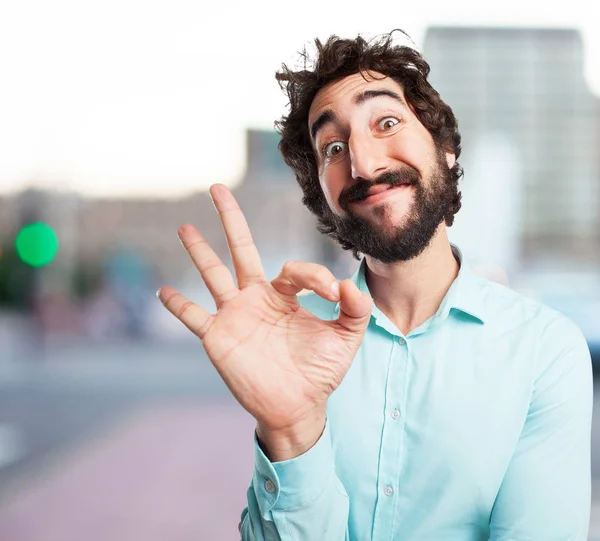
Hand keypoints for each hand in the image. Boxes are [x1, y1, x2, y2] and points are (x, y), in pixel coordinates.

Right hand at [157, 184, 371, 433]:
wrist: (298, 407)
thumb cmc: (320, 372)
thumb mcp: (346, 339)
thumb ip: (355, 310)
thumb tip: (349, 283)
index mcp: (285, 295)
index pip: (295, 269)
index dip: (316, 275)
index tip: (333, 294)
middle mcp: (257, 298)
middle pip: (241, 249)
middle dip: (230, 218)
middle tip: (217, 188)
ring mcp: (235, 315)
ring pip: (213, 274)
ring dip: (199, 250)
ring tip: (185, 226)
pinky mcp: (218, 337)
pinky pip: (193, 316)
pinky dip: (177, 304)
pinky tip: (162, 291)